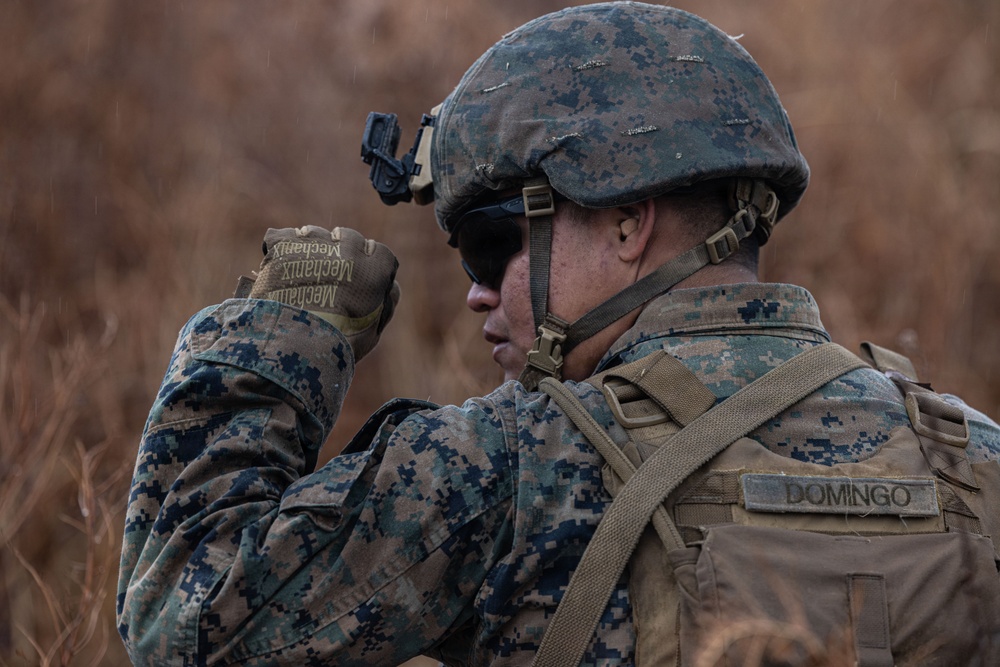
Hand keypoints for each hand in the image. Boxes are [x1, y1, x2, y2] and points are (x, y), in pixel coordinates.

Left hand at [240, 226, 399, 360]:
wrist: (292, 349)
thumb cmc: (337, 346)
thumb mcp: (373, 331)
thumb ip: (386, 304)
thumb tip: (391, 284)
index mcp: (373, 272)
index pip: (378, 251)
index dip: (369, 260)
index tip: (359, 272)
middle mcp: (346, 253)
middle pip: (347, 236)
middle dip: (341, 249)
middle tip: (329, 270)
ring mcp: (314, 248)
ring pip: (315, 233)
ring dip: (312, 246)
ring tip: (302, 268)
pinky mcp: (282, 250)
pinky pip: (282, 236)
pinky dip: (280, 247)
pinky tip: (279, 264)